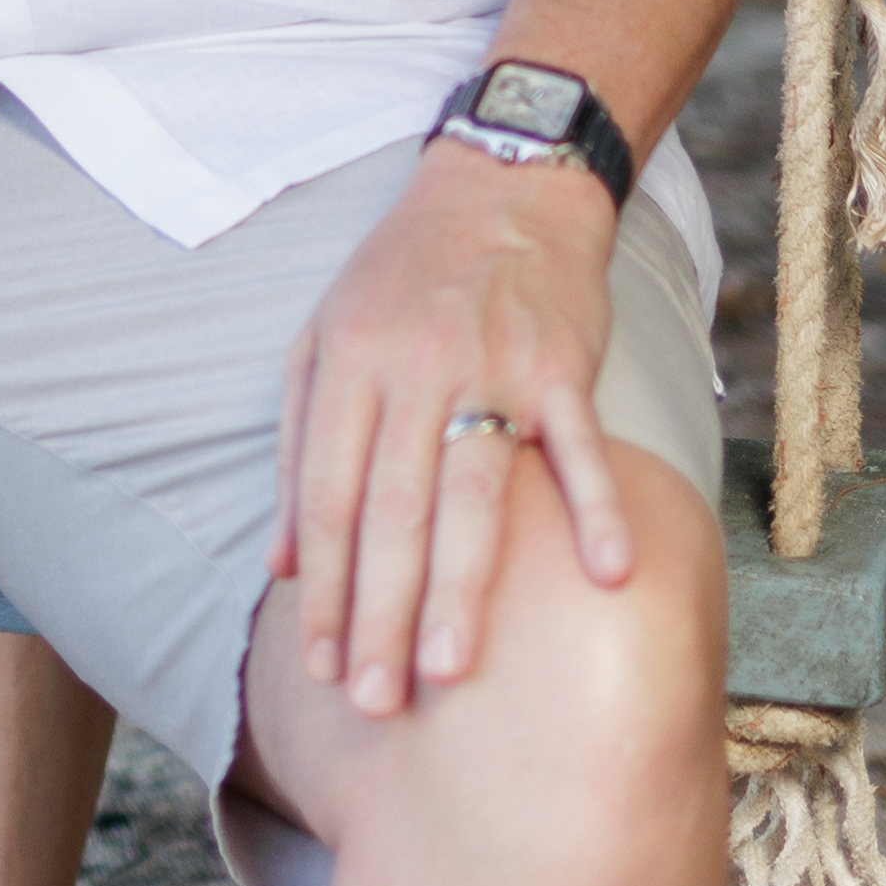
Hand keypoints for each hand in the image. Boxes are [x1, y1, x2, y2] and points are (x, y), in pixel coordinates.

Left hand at [271, 143, 639, 719]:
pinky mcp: (563, 362)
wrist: (502, 184)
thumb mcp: (324, 340)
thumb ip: (297, 449)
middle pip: (391, 509)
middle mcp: (411, 365)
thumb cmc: (402, 275)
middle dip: (380, 614)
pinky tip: (605, 577)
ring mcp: (491, 363)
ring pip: (471, 490)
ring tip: (450, 671)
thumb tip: (280, 567)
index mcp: (346, 363)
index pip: (325, 496)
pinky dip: (595, 507)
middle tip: (376, 701)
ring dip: (463, 587)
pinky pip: (577, 445)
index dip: (322, 589)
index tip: (321, 667)